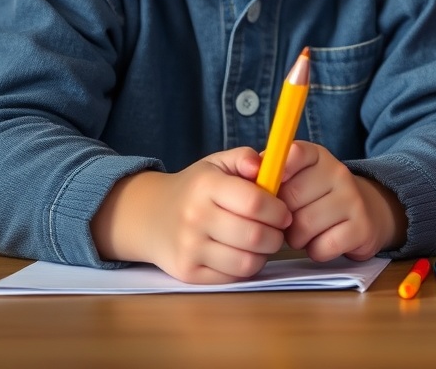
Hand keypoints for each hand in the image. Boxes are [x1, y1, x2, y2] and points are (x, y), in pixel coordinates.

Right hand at [90, 148, 291, 283]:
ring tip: (264, 241)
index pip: (254, 202)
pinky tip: (245, 253)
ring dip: (265, 253)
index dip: (278, 209)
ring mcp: (189, 249)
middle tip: (279, 229)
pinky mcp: (188, 274)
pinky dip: (246, 268)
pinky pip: (232, 278)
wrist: (150, 218)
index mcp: (206, 186)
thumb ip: (244, 157)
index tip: (285, 210)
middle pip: (254, 235)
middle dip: (277, 234)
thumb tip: (262, 165)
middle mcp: (195, 218)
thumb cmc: (195, 187)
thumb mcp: (217, 163)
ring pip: (246, 262)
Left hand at [278, 142, 407, 261]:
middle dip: (282, 217)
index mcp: (318, 156)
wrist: (366, 211)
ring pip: (304, 226)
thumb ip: (273, 172)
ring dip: (296, 238)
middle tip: (288, 219)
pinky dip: (315, 250)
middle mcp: (339, 172)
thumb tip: (251, 169)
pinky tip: (321, 242)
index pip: (295, 153)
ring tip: (304, 232)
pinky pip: (322, 247)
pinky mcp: (361, 228)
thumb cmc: (318, 196)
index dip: (278, 171)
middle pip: (292, 198)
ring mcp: (353, 199)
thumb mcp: (299, 176)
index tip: (274, 186)